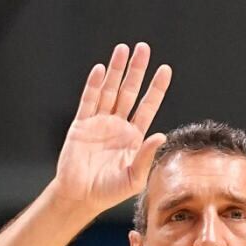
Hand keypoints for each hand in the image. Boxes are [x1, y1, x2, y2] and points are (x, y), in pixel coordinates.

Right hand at [48, 42, 171, 213]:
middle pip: (129, 91)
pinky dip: (94, 85)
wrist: (80, 197)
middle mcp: (117, 125)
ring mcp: (99, 123)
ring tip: (122, 49)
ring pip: (109, 91)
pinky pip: (89, 101)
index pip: (148, 106)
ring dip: (116, 70)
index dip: (156, 88)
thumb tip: (161, 135)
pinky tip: (101, 70)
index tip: (165, 69)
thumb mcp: (134, 177)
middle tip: (143, 48)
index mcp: (133, 136)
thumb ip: (146, 156)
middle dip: (136, 70)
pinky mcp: (81, 125)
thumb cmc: (109, 191)